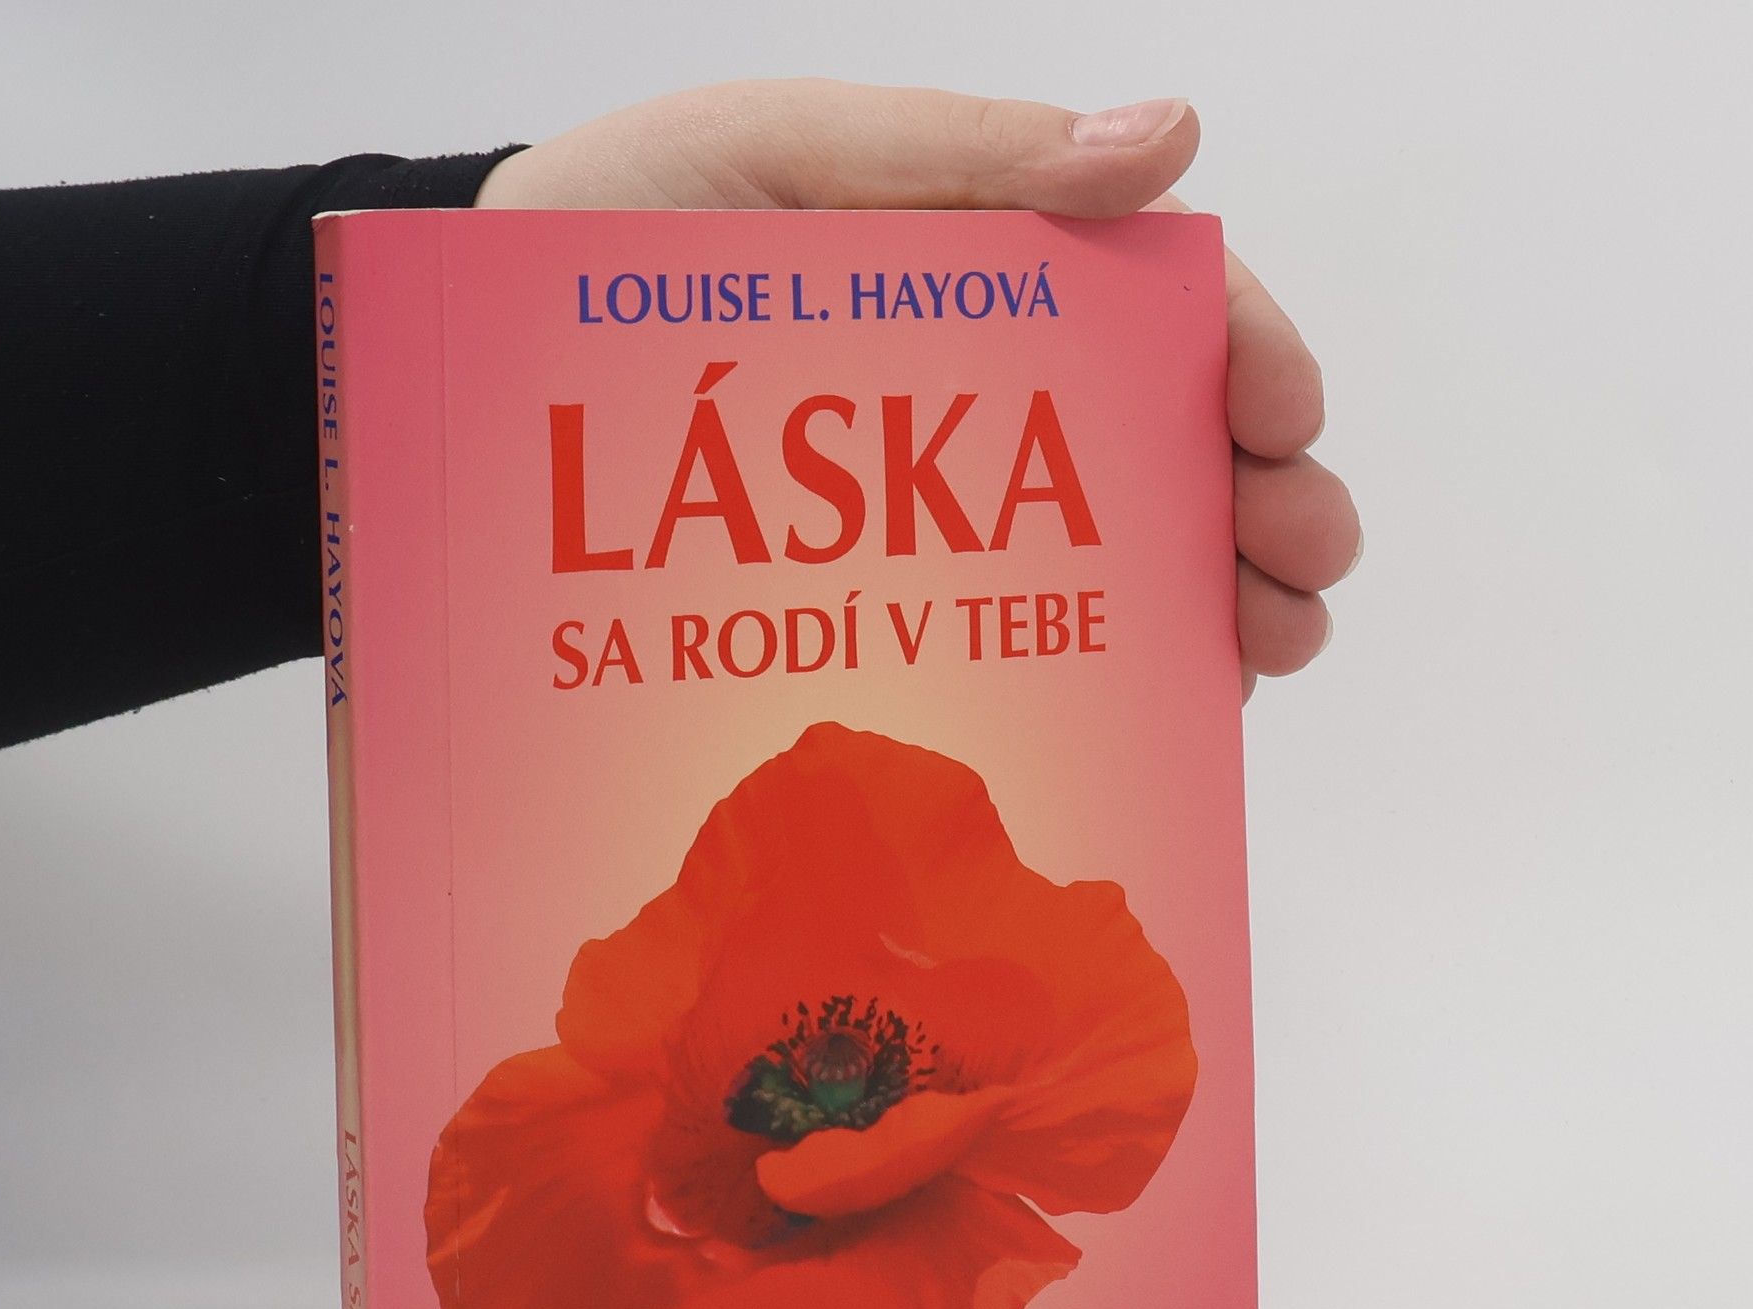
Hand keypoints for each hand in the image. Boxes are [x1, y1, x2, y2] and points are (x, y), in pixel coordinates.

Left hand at [478, 79, 1360, 700]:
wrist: (468, 373)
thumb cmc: (608, 238)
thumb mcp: (779, 157)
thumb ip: (961, 158)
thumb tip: (1170, 140)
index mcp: (975, 265)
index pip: (1153, 304)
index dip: (1243, 358)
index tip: (1287, 425)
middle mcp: (973, 392)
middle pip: (1157, 445)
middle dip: (1259, 503)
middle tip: (1304, 579)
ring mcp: (927, 505)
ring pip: (1105, 550)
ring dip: (1211, 598)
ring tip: (1265, 651)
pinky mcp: (870, 596)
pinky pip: (1003, 634)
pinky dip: (1101, 666)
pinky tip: (1162, 702)